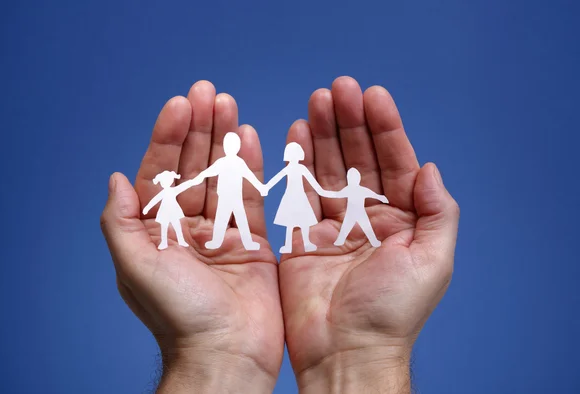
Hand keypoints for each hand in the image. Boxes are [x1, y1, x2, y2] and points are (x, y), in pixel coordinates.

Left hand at [100, 82, 282, 393]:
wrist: (227, 351)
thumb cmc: (178, 314)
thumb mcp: (135, 266)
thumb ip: (120, 221)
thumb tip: (114, 177)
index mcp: (156, 232)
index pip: (161, 174)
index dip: (168, 138)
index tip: (180, 105)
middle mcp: (186, 227)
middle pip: (193, 167)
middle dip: (199, 129)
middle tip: (208, 93)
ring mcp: (221, 232)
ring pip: (222, 175)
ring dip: (224, 139)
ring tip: (228, 104)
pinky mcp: (252, 240)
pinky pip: (250, 196)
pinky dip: (251, 167)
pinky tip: (249, 136)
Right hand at [279, 77, 459, 392]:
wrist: (345, 351)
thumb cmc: (392, 312)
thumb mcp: (432, 260)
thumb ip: (438, 211)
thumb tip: (429, 167)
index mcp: (404, 219)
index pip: (395, 162)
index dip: (384, 128)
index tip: (371, 95)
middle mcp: (370, 217)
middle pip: (359, 158)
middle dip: (350, 122)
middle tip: (337, 89)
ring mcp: (336, 225)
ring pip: (329, 169)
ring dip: (325, 133)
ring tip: (317, 101)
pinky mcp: (304, 237)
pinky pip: (301, 192)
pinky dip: (299, 163)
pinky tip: (298, 134)